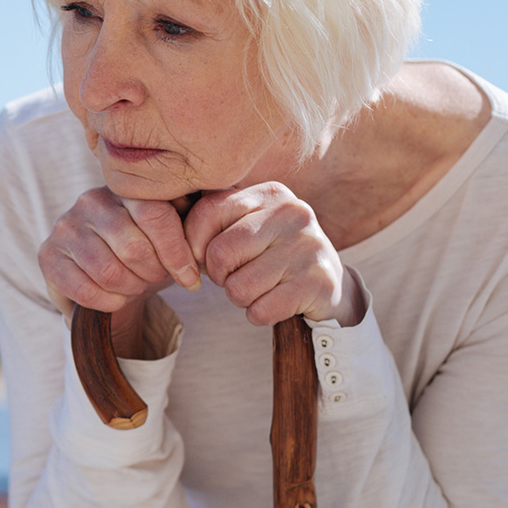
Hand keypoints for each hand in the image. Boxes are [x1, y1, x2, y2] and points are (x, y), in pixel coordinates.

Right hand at [38, 187, 200, 356]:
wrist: (104, 275)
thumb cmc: (146, 252)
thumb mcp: (172, 236)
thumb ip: (192, 227)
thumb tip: (211, 235)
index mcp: (127, 190)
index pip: (157, 216)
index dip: (177, 253)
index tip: (191, 279)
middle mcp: (92, 201)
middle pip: (134, 248)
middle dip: (153, 274)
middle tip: (156, 280)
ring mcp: (66, 226)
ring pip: (109, 271)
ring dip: (131, 289)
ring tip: (136, 287)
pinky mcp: (48, 255)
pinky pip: (84, 289)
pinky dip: (107, 302)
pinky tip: (115, 298)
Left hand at [184, 183, 364, 327]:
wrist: (330, 284)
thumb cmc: (275, 255)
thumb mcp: (250, 228)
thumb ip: (214, 224)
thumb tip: (177, 249)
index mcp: (270, 193)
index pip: (208, 212)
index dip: (195, 244)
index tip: (206, 258)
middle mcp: (292, 213)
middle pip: (220, 253)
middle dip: (220, 275)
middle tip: (236, 277)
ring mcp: (307, 248)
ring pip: (238, 287)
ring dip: (241, 298)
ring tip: (261, 289)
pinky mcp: (317, 283)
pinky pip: (261, 310)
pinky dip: (260, 314)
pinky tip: (276, 303)